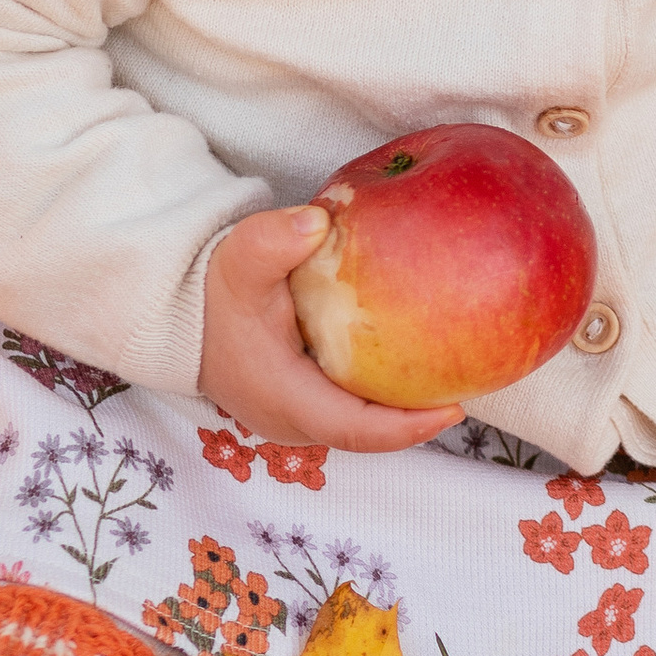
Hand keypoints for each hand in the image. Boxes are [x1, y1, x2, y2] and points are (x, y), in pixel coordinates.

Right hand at [197, 207, 462, 452]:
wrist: (183, 312)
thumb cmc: (215, 291)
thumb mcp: (240, 260)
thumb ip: (274, 241)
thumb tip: (318, 222)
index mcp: (285, 399)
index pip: (356, 429)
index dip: (409, 425)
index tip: (456, 407)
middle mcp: (293, 421)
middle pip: (370, 433)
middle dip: (419, 417)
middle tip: (472, 383)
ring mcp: (297, 417)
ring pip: (363, 422)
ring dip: (405, 405)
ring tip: (458, 373)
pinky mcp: (302, 403)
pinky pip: (353, 405)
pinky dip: (386, 388)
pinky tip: (419, 355)